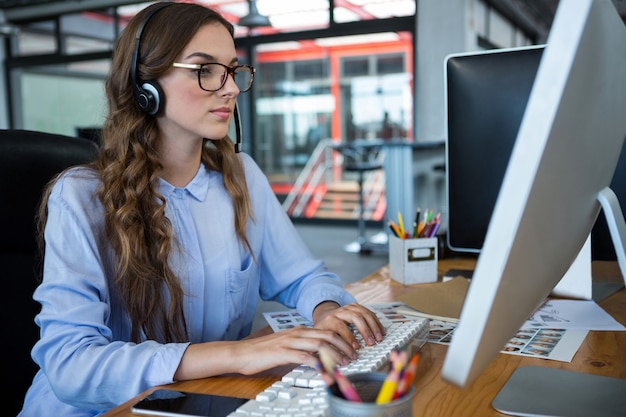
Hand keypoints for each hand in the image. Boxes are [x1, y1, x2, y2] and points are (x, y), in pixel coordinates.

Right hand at [232, 325, 356, 373]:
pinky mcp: (282, 352)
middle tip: (354, 357)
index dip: (342, 340)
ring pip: (319, 344)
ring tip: (344, 364)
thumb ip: (302, 348)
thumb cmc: (263, 352)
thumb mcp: (287, 346)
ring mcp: (290, 341)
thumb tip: (318, 358)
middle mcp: (297, 333)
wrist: (242, 353)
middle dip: (344, 346)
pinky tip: (324, 371)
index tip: (352, 350)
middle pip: (328, 335)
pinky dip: (316, 363)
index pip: (327, 331)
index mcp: (300, 331)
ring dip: (335, 355)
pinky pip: (304, 357)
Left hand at [312, 302, 385, 351]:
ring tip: (379, 338)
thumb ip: (324, 349)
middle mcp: (340, 312)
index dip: (349, 338)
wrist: (325, 317)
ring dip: (374, 326)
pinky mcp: (357, 307)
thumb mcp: (320, 338)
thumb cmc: (324, 331)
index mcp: (330, 320)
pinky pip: (369, 312)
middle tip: (371, 343)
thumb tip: (327, 362)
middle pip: (355, 317)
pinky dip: (377, 322)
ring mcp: (349, 308)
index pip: (340, 327)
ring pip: (364, 313)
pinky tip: (381, 331)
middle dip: (365, 331)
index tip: (356, 348)